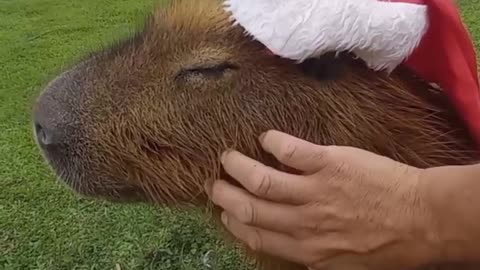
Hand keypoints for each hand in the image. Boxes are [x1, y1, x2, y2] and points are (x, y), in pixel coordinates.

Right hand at [205, 130, 440, 269]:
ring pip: (260, 178)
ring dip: (238, 166)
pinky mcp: (328, 163)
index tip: (224, 211)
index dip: (234, 221)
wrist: (421, 220)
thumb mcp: (342, 263)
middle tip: (215, 183)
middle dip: (224, 195)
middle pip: (249, 207)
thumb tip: (286, 240)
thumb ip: (309, 253)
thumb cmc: (385, 245)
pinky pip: (289, 150)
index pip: (254, 235)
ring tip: (228, 156)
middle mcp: (302, 222)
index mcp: (304, 248)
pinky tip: (267, 137)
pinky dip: (272, 142)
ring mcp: (314, 191)